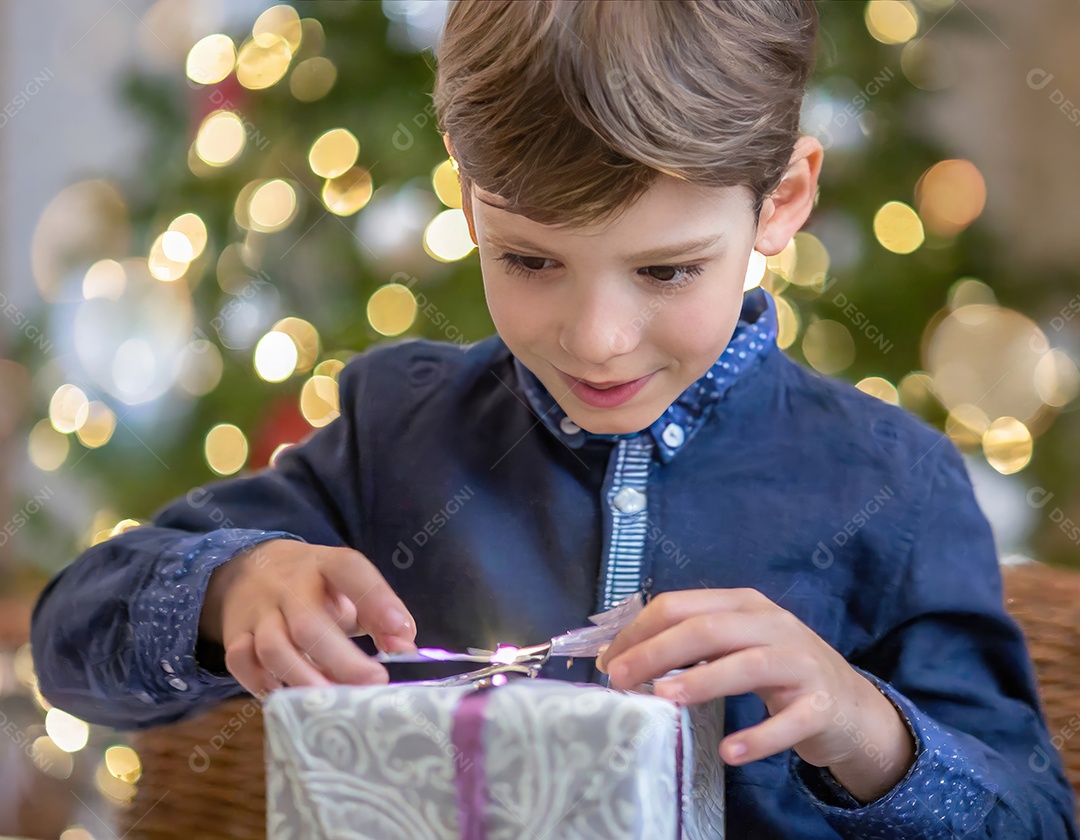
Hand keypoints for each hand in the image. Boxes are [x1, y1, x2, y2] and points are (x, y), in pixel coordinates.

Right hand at [199, 539, 415, 696]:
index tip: (403, 636)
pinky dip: (263, 684)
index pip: (350, 570)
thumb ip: (379, 614)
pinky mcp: (236, 634)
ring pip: (274, 648)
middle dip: (342, 661)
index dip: (378, 601)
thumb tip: (406, 648)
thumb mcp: (349, 587)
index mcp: (325, 564)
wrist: (251, 569)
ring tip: (333, 701)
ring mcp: (258, 610)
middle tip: (373, 685)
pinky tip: (289, 698)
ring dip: (305, 679)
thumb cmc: (316, 587)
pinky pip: (241, 662)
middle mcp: (288, 584)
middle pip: (309, 624)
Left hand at [595, 588, 914, 800]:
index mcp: (743, 605)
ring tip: (664, 698)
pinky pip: (788, 722)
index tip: (607, 659)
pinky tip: (729, 752)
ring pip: (748, 665)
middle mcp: (773, 624)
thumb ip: (688, 645)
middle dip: (657, 651)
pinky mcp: (821, 706)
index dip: (639, 630)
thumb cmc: (777, 672)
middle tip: (620, 678)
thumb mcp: (735, 646)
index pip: (681, 606)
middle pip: (708, 629)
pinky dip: (758, 737)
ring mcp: (801, 663)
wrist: (851, 706)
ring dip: (702, 680)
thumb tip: (619, 654)